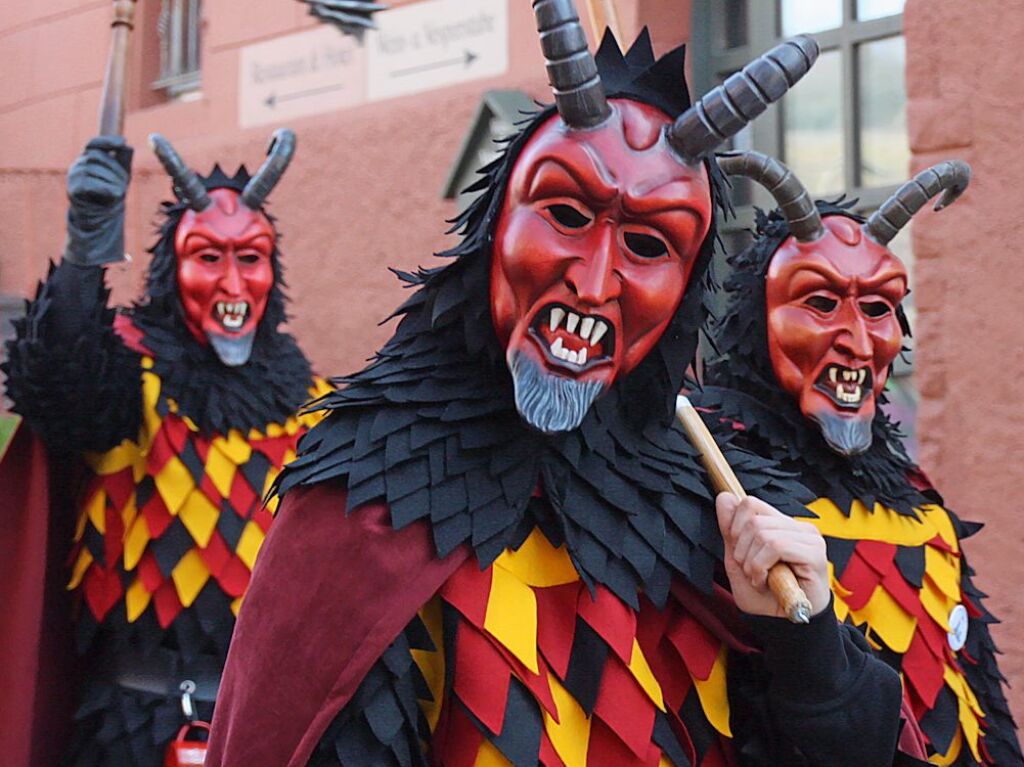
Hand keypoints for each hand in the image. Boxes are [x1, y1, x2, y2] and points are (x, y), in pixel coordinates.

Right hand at [64, 136, 132, 265]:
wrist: (100, 218)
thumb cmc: (110, 194)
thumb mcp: (120, 176)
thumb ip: (123, 161)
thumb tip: (127, 145)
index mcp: (88, 159)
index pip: (93, 144)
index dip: (107, 141)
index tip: (123, 142)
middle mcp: (78, 165)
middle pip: (97, 157)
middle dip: (115, 169)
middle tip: (125, 183)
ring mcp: (73, 176)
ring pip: (93, 169)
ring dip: (112, 180)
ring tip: (121, 192)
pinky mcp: (73, 189)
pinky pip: (88, 183)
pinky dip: (104, 187)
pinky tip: (115, 194)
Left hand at [716, 492, 830, 618]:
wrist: (781, 625)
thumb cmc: (764, 595)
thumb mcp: (737, 559)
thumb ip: (730, 530)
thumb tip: (724, 497)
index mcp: (780, 524)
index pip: (749, 503)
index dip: (734, 529)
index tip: (739, 554)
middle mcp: (797, 526)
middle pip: (752, 518)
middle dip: (742, 550)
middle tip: (751, 571)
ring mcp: (808, 538)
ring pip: (763, 532)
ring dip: (752, 563)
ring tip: (760, 579)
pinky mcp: (815, 553)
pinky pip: (776, 546)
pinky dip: (762, 566)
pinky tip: (767, 581)